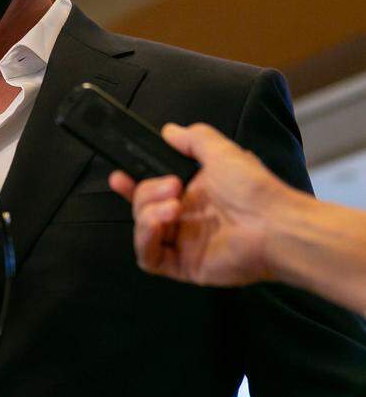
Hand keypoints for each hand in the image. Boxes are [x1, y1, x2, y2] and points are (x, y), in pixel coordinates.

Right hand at [108, 123, 294, 286]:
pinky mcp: (184, 266)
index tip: (120, 175)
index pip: (151, 190)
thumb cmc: (256, 191)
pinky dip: (146, 239)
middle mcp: (186, 220)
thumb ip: (193, 138)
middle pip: (141, 207)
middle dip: (144, 192)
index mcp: (193, 194)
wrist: (276, 225)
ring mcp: (184, 244)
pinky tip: (162, 223)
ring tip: (172, 206)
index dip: (132, 183)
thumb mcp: (222, 151)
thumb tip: (170, 130)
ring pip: (142, 231)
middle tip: (170, 185)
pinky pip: (148, 258)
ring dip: (146, 214)